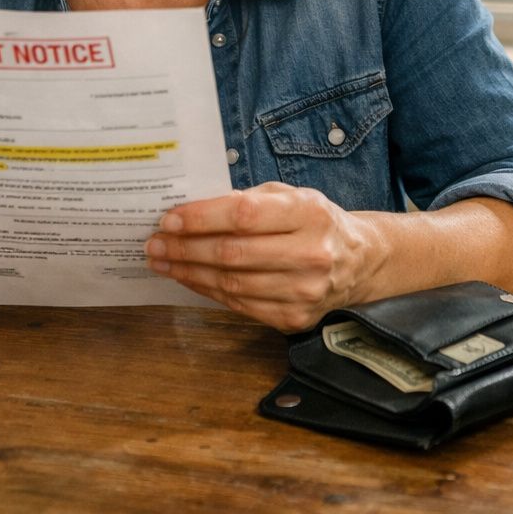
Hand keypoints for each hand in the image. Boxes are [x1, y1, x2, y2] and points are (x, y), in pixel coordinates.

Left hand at [146, 182, 378, 331]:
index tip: (169, 219)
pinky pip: (240, 305)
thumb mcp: (290, 195)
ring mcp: (305, 291)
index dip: (201, 218)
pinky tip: (189, 278)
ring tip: (162, 261)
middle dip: (185, 248)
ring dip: (189, 272)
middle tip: (154, 243)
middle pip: (233, 253)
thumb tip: (190, 211)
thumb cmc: (314, 221)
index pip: (244, 215)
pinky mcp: (296, 318)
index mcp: (309, 212)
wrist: (358, 261)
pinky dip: (207, 291)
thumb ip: (247, 200)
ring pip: (232, 283)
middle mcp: (311, 253)